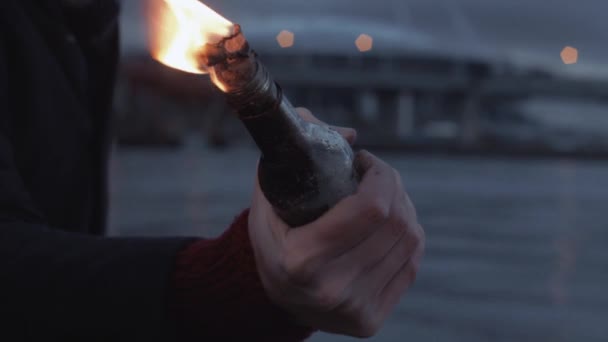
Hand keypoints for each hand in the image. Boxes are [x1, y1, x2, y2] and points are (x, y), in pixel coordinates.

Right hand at [248, 108, 424, 336]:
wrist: (276, 298)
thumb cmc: (274, 238)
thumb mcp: (269, 195)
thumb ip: (296, 151)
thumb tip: (349, 133)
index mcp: (301, 259)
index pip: (370, 208)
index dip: (379, 173)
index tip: (364, 161)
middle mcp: (331, 289)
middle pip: (395, 221)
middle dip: (392, 184)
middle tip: (374, 175)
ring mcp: (355, 308)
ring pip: (410, 239)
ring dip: (403, 207)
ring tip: (381, 198)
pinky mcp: (372, 320)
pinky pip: (412, 261)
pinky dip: (407, 234)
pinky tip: (389, 225)